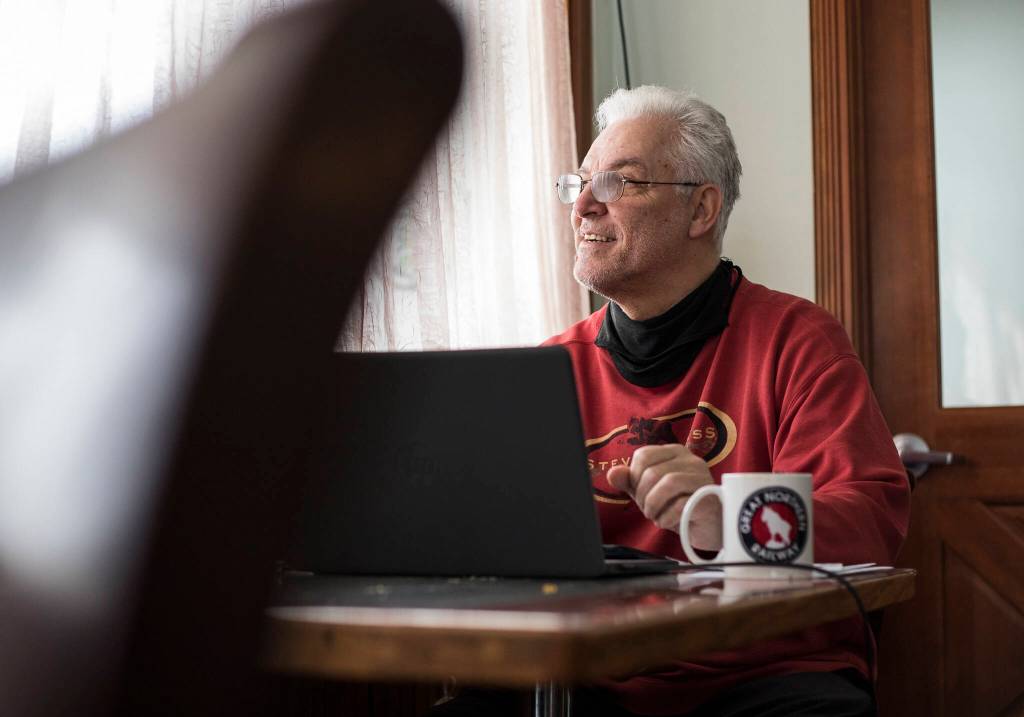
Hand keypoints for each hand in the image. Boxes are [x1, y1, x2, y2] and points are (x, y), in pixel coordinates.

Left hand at [606, 444, 722, 549]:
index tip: (640, 494)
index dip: (634, 477)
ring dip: (653, 505)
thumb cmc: (680, 506)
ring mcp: (703, 478)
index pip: (643, 455)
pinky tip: (668, 523)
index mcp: (675, 452)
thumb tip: (612, 473)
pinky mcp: (709, 499)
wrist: (710, 529)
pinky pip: (680, 504)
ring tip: (655, 516)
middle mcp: (691, 460)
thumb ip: (631, 481)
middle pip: (653, 472)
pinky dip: (666, 518)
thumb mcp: (650, 492)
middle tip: (647, 510)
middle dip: (642, 496)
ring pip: (668, 483)